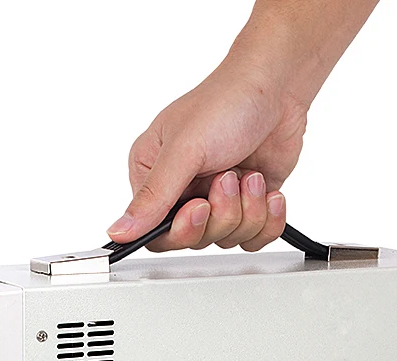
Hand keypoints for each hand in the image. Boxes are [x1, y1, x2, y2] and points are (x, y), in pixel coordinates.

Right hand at [107, 52, 307, 251]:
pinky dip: (268, 219)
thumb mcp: (183, 150)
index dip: (181, 230)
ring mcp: (216, 200)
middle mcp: (182, 192)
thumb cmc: (226, 103)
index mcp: (153, 176)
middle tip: (228, 177)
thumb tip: (118, 230)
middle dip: (221, 214)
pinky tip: (267, 191)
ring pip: (227, 239)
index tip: (200, 207)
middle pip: (194, 239)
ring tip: (250, 175)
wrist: (278, 86)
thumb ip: (153, 196)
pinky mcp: (247, 205)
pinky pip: (255, 238)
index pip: (156, 233)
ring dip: (247, 210)